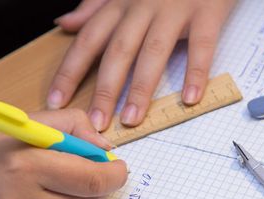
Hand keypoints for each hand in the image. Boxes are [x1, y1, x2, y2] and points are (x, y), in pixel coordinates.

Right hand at [0, 109, 126, 198]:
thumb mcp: (18, 120)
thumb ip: (69, 125)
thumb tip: (103, 145)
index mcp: (26, 162)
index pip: (92, 178)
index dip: (115, 174)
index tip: (119, 167)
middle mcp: (22, 198)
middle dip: (103, 187)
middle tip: (99, 171)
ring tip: (72, 181)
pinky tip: (50, 195)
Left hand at [48, 0, 236, 130]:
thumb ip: (94, 7)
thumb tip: (65, 23)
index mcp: (119, 5)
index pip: (88, 41)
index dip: (70, 72)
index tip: (57, 102)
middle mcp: (141, 7)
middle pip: (117, 51)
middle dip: (105, 90)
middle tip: (97, 122)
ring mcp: (173, 10)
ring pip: (153, 51)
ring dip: (140, 88)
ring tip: (132, 119)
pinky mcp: (206, 12)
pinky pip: (200, 46)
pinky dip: (195, 72)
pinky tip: (190, 99)